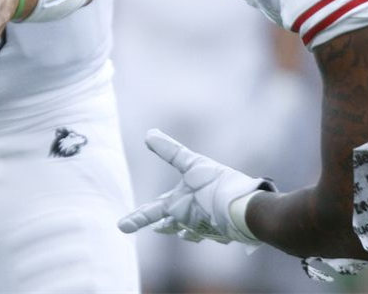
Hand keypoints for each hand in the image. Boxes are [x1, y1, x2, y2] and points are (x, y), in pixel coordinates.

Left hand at [117, 129, 274, 244]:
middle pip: (171, 226)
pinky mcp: (224, 233)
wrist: (246, 211)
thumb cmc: (217, 186)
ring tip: (181, 232)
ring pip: (190, 233)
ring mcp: (206, 231)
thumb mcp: (193, 163)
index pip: (151, 212)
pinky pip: (213, 233)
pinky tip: (216, 227)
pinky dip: (211, 230)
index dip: (136, 217)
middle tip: (156, 228)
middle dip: (163, 226)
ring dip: (183, 231)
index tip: (121, 227)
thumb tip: (148, 134)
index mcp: (177, 207)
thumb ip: (170, 151)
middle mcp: (188, 222)